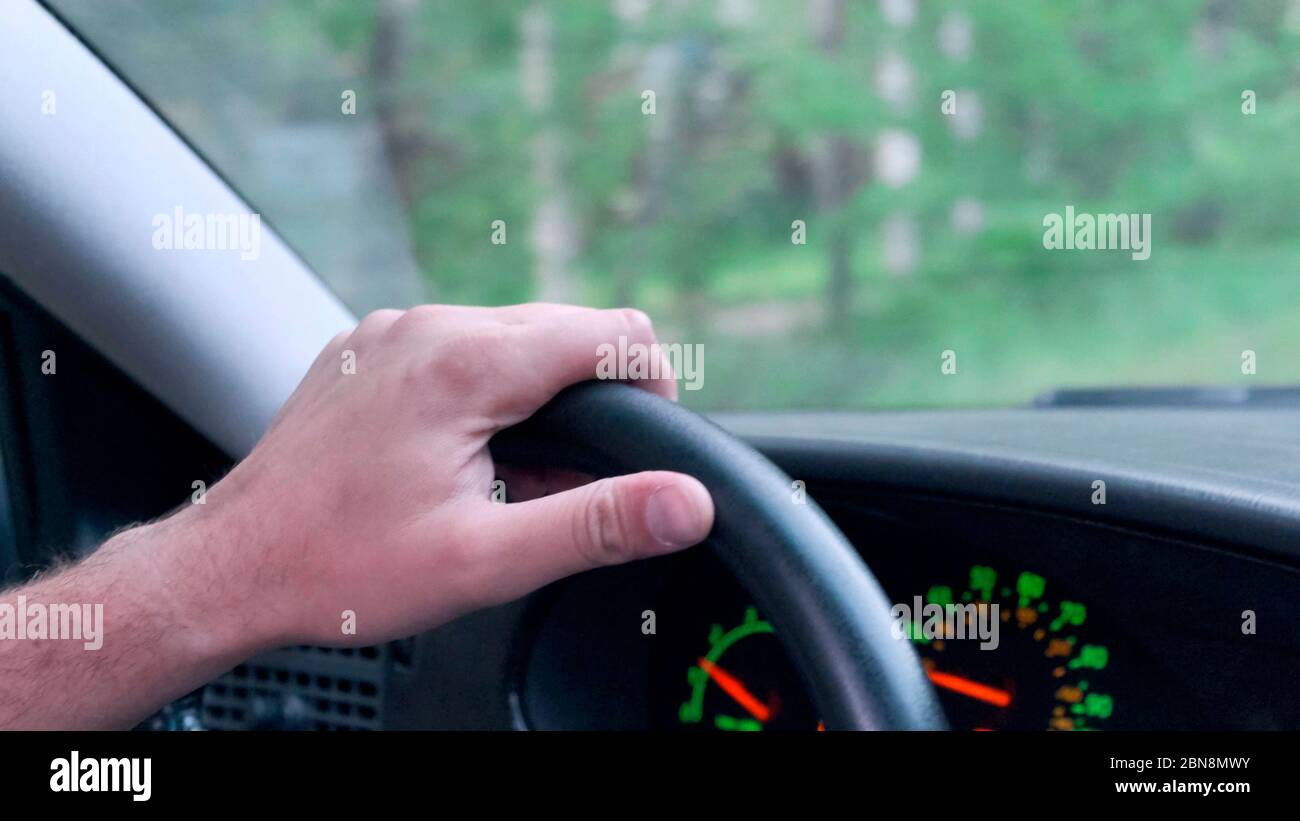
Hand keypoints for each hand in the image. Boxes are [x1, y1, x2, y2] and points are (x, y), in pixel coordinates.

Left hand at [180, 303, 713, 648]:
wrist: (231, 567)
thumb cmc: (341, 567)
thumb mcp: (486, 560)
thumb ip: (598, 524)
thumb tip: (685, 503)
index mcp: (465, 362)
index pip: (614, 331)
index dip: (651, 387)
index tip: (639, 447)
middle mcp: (428, 326)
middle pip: (564, 330)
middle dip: (590, 400)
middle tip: (564, 482)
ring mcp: (392, 332)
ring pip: (511, 337)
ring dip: (535, 397)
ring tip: (507, 478)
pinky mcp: (369, 349)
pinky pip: (457, 348)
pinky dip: (483, 393)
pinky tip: (458, 458)